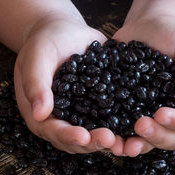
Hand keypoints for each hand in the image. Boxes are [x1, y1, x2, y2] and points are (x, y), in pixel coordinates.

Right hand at [14, 16, 123, 154]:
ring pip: (96, 133)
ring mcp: (83, 114)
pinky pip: (111, 118)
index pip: (53, 131)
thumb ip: (36, 84)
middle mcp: (63, 119)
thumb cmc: (44, 42)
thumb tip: (39, 114)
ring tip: (126, 140)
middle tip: (110, 140)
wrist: (64, 32)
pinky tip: (138, 124)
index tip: (84, 136)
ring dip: (111, 139)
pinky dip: (123, 124)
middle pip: (77, 139)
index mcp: (41, 114)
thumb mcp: (36, 58)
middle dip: (93, 142)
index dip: (68, 136)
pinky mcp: (100, 105)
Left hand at [113, 14, 174, 155]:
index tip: (160, 114)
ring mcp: (149, 114)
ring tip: (121, 145)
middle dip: (155, 136)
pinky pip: (123, 128)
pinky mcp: (127, 110)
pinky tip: (105, 134)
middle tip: (139, 126)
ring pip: (147, 140)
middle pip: (170, 138)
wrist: (149, 27)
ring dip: (135, 145)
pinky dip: (116, 135)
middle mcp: (173, 114)